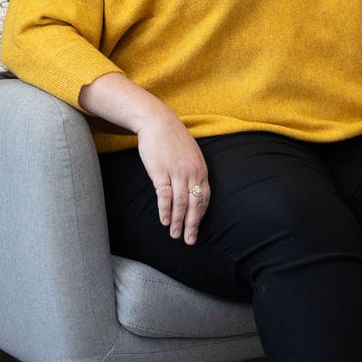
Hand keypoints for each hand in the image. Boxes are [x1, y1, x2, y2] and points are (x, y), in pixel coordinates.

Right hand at [136, 111, 210, 244]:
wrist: (156, 121)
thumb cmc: (172, 137)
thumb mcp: (190, 154)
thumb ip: (194, 171)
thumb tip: (193, 189)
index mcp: (201, 169)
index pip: (204, 198)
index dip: (200, 215)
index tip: (195, 227)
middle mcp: (192, 173)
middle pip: (194, 204)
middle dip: (192, 225)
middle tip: (189, 240)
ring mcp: (176, 172)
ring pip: (180, 203)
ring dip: (177, 221)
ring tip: (175, 235)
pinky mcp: (160, 171)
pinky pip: (164, 195)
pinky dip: (165, 210)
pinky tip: (164, 221)